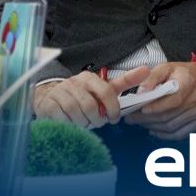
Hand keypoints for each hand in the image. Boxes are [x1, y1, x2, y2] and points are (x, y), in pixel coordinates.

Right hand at [32, 66, 149, 128]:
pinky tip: (72, 124)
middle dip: (97, 120)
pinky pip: (62, 118)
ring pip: (77, 113)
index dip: (113, 108)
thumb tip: (147, 70)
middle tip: (96, 123)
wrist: (50, 96)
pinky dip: (70, 125)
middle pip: (91, 107)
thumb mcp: (104, 88)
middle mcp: (74, 82)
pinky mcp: (48, 104)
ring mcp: (60, 93)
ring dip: (83, 123)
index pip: (107, 92)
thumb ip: (125, 81)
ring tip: (84, 123)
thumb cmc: (83, 95)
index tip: (114, 119)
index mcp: (90, 78)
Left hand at [125, 55, 195, 139]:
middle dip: (147, 119)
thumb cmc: (184, 73)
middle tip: (131, 118)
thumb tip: (140, 93)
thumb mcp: (166, 67)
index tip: (138, 110)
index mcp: (188, 84)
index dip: (154, 108)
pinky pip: (179, 134)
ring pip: (171, 126)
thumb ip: (152, 78)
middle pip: (168, 116)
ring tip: (140, 123)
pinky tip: (154, 130)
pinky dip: (164, 135)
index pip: (172, 101)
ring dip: (152, 127)